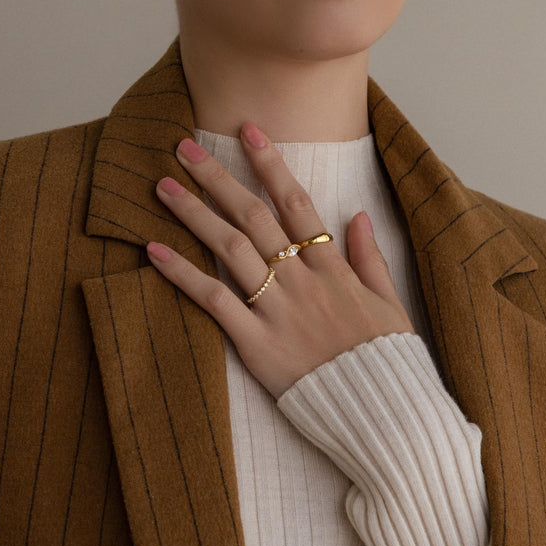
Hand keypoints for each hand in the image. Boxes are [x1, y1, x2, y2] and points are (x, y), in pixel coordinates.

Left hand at [145, 122, 413, 396]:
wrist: (385, 415)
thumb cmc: (387, 361)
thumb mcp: (390, 303)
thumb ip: (370, 257)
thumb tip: (358, 215)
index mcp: (333, 267)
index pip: (296, 201)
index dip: (269, 162)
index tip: (247, 130)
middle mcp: (302, 279)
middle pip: (253, 215)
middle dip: (217, 177)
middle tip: (184, 147)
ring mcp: (278, 310)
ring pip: (230, 248)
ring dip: (193, 213)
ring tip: (162, 187)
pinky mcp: (256, 344)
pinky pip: (214, 301)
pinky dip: (182, 274)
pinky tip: (154, 251)